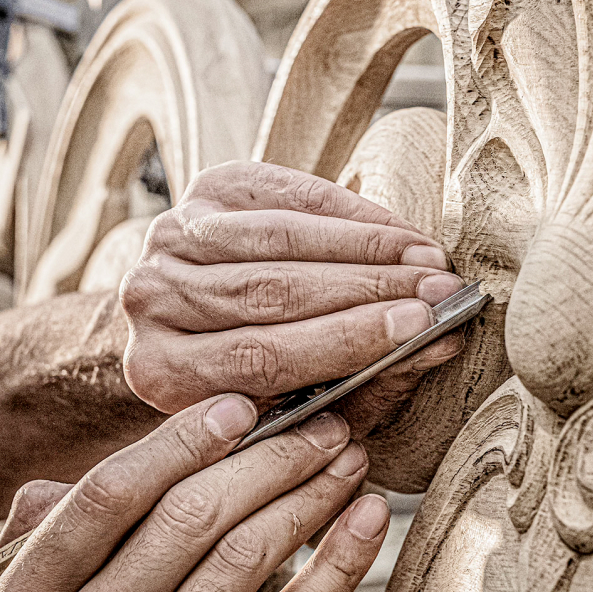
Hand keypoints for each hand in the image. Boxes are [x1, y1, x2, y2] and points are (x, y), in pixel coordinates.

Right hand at [0, 394, 387, 591]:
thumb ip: (63, 527)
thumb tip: (129, 441)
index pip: (110, 495)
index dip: (181, 440)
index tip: (241, 406)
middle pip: (190, 518)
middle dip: (272, 457)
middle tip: (324, 426)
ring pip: (247, 558)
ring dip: (312, 495)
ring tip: (349, 461)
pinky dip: (340, 560)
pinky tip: (369, 517)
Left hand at [119, 161, 463, 429]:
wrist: (198, 320)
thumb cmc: (261, 377)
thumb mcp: (306, 401)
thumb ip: (364, 382)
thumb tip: (439, 346)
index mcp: (165, 373)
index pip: (264, 355)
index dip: (347, 339)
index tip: (421, 328)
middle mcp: (153, 302)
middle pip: (272, 292)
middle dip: (369, 290)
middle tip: (438, 291)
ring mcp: (171, 239)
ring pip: (281, 241)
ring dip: (367, 249)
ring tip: (428, 261)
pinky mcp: (205, 190)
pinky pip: (289, 197)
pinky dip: (351, 214)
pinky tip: (399, 234)